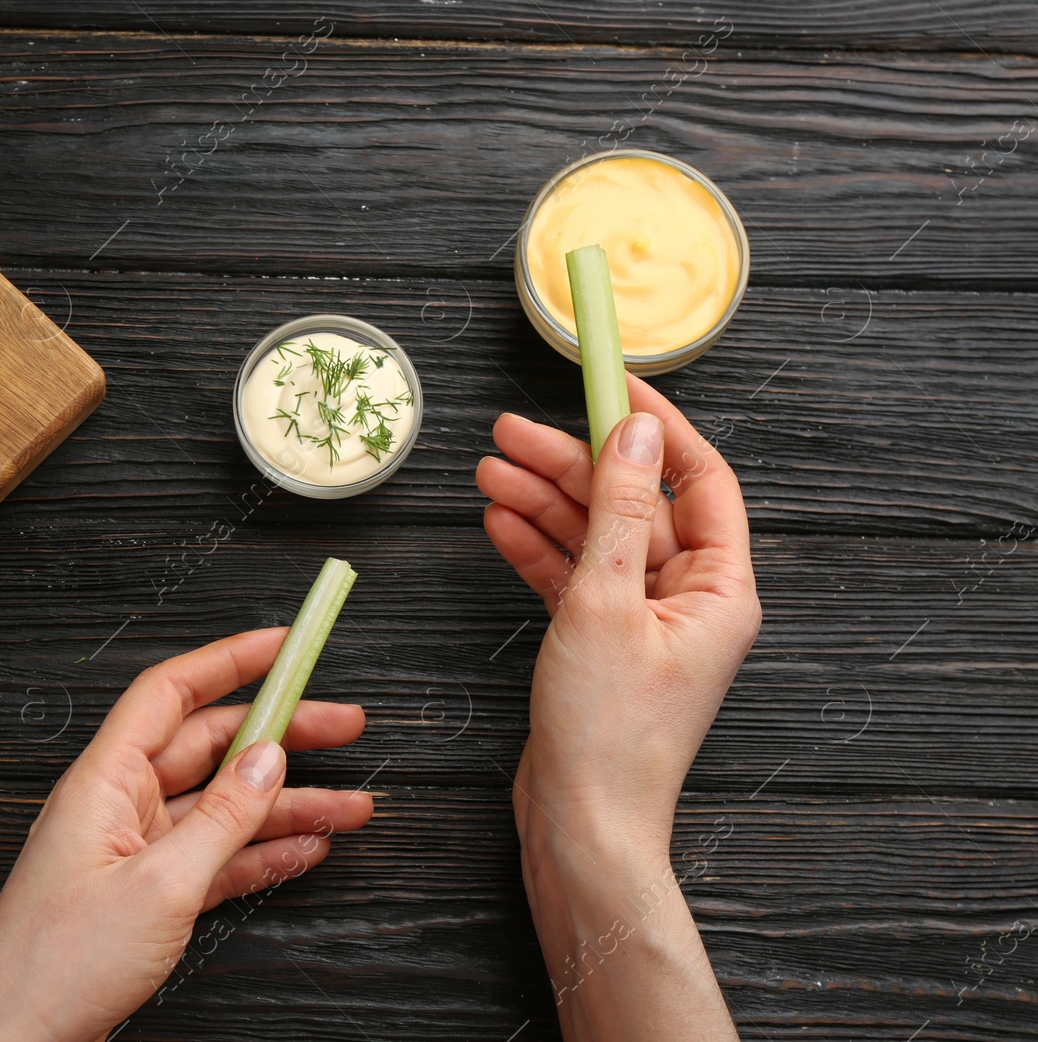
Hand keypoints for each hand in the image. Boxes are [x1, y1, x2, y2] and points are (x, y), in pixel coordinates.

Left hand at [0, 628, 372, 1041]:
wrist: (17, 1040)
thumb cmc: (58, 966)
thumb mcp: (160, 884)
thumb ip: (223, 818)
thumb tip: (268, 760)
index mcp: (105, 780)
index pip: (172, 692)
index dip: (231, 661)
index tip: (285, 645)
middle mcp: (119, 804)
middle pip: (211, 747)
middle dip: (282, 735)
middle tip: (343, 724)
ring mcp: (135, 849)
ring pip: (224, 807)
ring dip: (287, 805)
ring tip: (350, 806)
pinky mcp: (147, 891)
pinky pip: (217, 856)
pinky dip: (261, 851)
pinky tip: (307, 848)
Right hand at [476, 375, 758, 1039]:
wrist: (581, 824)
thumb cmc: (607, 731)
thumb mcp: (606, 601)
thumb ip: (620, 510)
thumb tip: (636, 433)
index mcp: (720, 588)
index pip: (700, 480)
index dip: (656, 427)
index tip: (612, 384)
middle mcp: (689, 600)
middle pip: (634, 505)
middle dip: (571, 466)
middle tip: (509, 433)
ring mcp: (643, 623)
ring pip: (595, 538)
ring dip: (543, 503)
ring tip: (487, 472)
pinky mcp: (602, 644)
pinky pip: (573, 578)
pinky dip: (537, 550)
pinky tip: (499, 522)